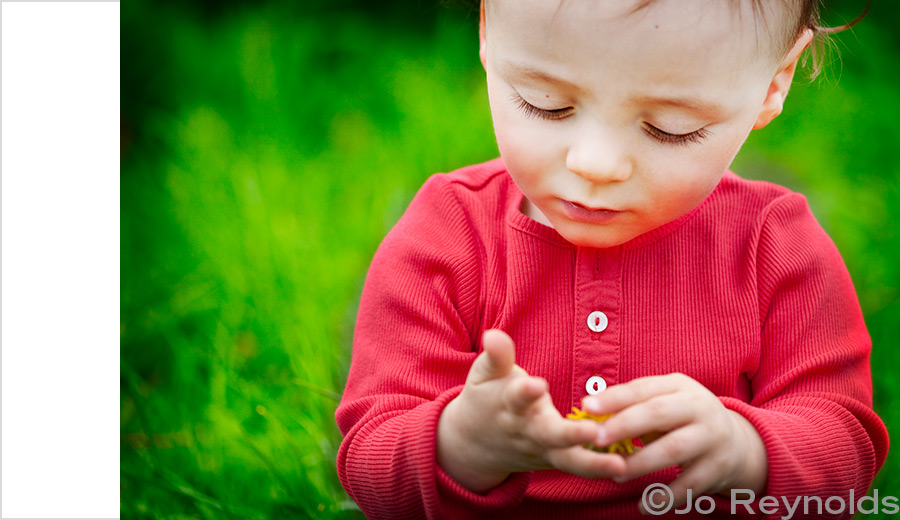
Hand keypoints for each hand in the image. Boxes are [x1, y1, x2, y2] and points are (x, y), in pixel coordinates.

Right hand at [437, 329, 626, 491]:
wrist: (475, 444)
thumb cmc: (487, 398)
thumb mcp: (486, 374)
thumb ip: (497, 356)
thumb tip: (493, 334)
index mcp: (510, 405)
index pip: (517, 397)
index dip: (526, 391)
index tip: (537, 384)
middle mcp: (528, 431)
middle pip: (549, 436)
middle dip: (570, 435)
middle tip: (593, 431)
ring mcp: (543, 450)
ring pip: (568, 461)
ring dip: (593, 464)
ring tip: (618, 464)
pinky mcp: (557, 461)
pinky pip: (581, 467)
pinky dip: (602, 469)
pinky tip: (629, 467)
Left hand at [581, 373, 767, 511]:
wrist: (737, 441)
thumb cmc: (682, 418)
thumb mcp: (665, 401)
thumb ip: (633, 404)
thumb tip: (589, 413)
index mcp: (679, 386)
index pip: (642, 389)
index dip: (614, 398)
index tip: (586, 406)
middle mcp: (698, 407)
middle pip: (658, 414)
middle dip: (624, 425)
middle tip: (595, 438)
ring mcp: (711, 437)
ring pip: (673, 449)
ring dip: (641, 463)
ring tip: (615, 474)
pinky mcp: (718, 466)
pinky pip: (690, 483)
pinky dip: (667, 496)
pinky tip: (646, 505)